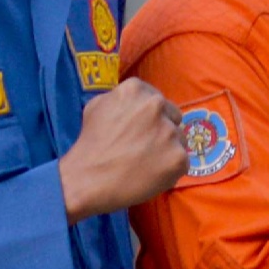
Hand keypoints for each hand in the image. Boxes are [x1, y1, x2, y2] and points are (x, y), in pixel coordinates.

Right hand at [61, 80, 192, 220]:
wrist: (87, 179)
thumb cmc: (89, 144)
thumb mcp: (97, 106)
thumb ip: (120, 98)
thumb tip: (136, 103)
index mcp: (137, 89)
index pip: (158, 101)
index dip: (150, 118)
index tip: (139, 131)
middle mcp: (156, 105)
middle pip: (173, 118)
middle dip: (162, 131)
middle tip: (143, 148)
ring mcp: (169, 131)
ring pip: (179, 140)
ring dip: (167, 150)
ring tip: (145, 163)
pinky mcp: (178, 157)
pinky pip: (182, 162)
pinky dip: (170, 170)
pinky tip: (151, 175)